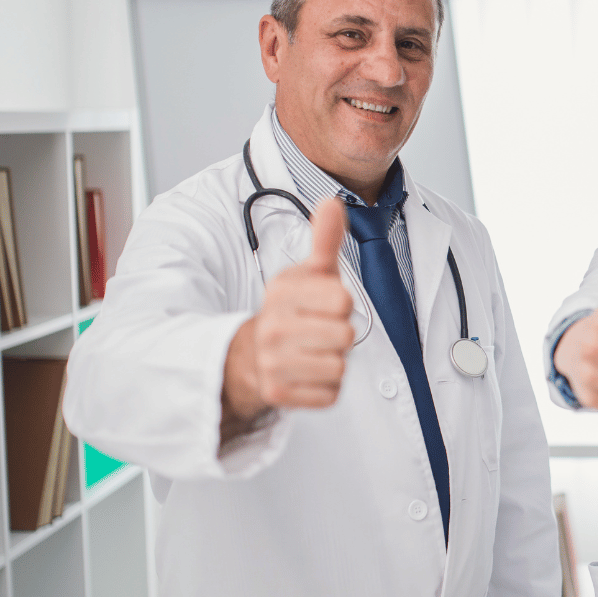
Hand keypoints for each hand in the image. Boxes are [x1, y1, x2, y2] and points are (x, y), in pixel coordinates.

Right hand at [222, 197, 355, 431]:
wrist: (251, 355)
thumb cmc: (291, 310)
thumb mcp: (309, 273)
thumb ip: (324, 240)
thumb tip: (332, 201)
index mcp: (281, 292)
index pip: (343, 301)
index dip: (341, 304)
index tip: (324, 304)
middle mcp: (272, 327)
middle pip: (345, 337)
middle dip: (340, 336)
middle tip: (319, 332)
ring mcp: (272, 363)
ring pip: (338, 367)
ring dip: (334, 362)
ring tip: (313, 352)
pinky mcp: (278, 395)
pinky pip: (329, 395)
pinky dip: (325, 389)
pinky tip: (307, 374)